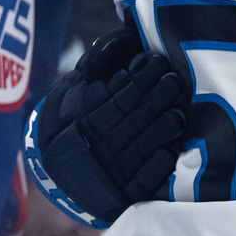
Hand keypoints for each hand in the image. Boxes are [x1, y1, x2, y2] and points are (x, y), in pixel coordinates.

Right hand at [32, 28, 187, 224]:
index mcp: (82, 117)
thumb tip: (120, 42)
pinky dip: (160, 162)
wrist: (56, 172)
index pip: (117, 94)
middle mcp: (95, 144)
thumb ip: (94, 67)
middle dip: (157, 96)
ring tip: (179, 110)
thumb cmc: (73, 118)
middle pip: (132, 117)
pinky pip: (145, 179)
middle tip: (174, 80)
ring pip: (142, 146)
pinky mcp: (124, 193)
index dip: (140, 77)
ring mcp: (110, 170)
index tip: (156, 62)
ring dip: (164, 126)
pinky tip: (173, 145)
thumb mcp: (72, 90)